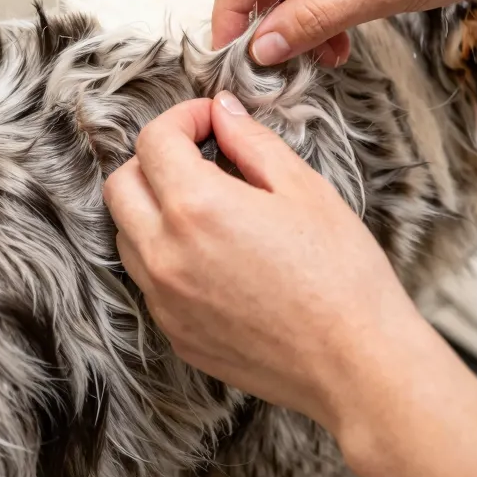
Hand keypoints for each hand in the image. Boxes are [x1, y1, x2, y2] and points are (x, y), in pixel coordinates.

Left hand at [102, 92, 426, 430]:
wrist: (356, 365)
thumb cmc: (342, 275)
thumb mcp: (305, 189)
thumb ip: (252, 141)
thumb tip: (222, 111)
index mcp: (196, 208)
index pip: (154, 141)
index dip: (183, 118)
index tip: (211, 122)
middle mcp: (165, 255)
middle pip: (121, 186)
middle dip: (154, 160)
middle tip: (202, 159)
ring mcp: (164, 301)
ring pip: (126, 235)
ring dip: (153, 210)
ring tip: (211, 209)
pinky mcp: (175, 335)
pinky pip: (150, 281)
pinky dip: (168, 256)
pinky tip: (218, 257)